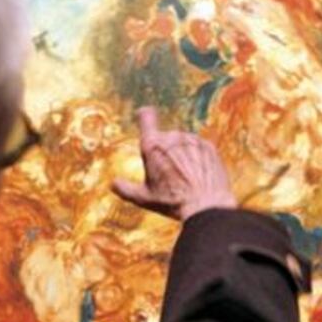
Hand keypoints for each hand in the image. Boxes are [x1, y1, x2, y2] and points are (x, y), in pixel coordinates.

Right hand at [111, 107, 236, 220]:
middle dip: (165, 150)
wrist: (206, 205)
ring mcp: (192, 140)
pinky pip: (199, 147)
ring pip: (183, 142)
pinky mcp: (208, 146)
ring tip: (185, 177)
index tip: (144, 116)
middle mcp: (172, 137)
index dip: (144, 115)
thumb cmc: (173, 202)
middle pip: (165, 137)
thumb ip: (125, 189)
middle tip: (169, 173)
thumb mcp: (144, 198)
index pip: (146, 116)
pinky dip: (198, 157)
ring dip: (182, 153)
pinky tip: (198, 175)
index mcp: (152, 145)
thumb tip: (113, 184)